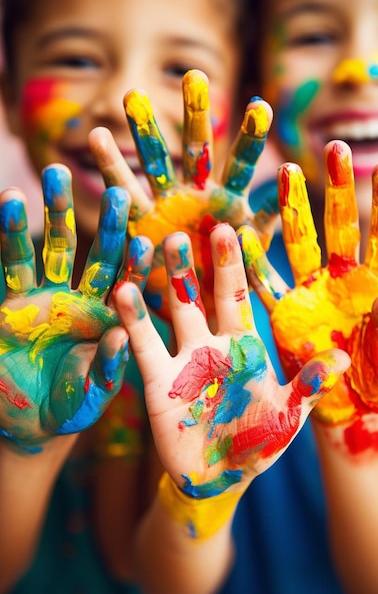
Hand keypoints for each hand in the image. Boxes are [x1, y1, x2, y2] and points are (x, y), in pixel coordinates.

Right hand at [0, 164, 151, 452]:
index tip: (147, 237)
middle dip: (105, 224)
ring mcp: (44, 297)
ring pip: (51, 250)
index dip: (136, 262)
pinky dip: (10, 234)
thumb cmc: (67, 409)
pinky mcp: (9, 301)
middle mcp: (79, 300)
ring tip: (56, 174)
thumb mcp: (90, 395)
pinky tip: (11, 199)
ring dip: (53, 214)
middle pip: (96, 255)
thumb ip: (107, 370)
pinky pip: (10, 264)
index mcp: (108, 320)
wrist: (26, 420)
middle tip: (115, 190)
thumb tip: (122, 338)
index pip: (126, 284)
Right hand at [89, 69, 275, 320]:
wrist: (194, 314)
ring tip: (131, 95)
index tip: (261, 105)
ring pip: (154, 162)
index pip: (242, 163)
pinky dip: (110, 166)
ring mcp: (166, 204)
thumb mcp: (252, 258)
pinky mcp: (140, 222)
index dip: (249, 138)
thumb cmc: (229, 285)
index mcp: (229, 202)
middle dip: (195, 114)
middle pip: (197, 149)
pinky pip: (123, 192)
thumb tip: (287, 186)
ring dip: (144, 130)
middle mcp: (197, 196)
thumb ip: (265, 224)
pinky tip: (96, 135)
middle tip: (194, 76)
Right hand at [113, 223, 348, 496]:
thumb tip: (338, 360)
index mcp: (244, 344)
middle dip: (196, 263)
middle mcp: (211, 343)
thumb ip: (307, 385)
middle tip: (189, 229)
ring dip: (162, 283)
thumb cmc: (258, 442)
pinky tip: (123, 294)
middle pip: (202, 295)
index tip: (233, 230)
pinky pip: (144, 348)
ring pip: (171, 312)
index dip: (235, 266)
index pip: (238, 297)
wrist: (221, 477)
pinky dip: (133, 323)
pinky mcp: (158, 382)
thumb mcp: (287, 415)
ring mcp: (183, 359)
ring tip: (148, 246)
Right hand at [238, 140, 377, 426]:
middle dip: (337, 188)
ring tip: (287, 172)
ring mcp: (311, 293)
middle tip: (333, 148)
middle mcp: (341, 280)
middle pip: (340, 227)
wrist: (350, 409)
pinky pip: (266, 286)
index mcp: (375, 285)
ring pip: (301, 244)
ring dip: (293, 210)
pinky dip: (254, 263)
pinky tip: (242, 235)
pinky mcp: (285, 314)